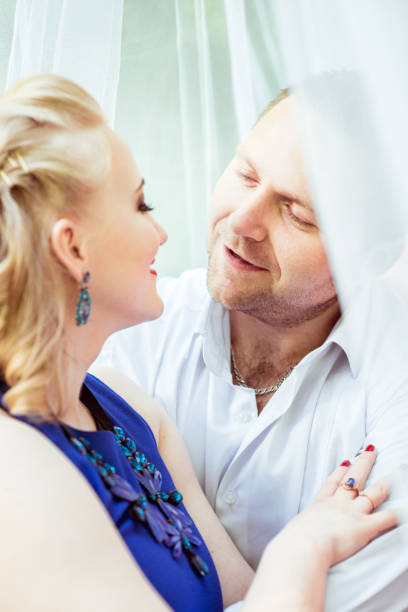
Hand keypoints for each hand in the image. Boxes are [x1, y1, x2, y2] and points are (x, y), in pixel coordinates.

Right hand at [272, 448, 397, 568]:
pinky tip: (402, 510)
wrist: (304, 545)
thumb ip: (300, 528)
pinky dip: (395, 515)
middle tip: (370, 451)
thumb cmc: (294, 540)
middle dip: (363, 463)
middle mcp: (338, 505)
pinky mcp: (364, 527)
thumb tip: (296, 534)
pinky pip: (384, 519)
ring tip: (391, 476)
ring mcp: (352, 514)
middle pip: (353, 479)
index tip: (346, 461)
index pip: (332, 483)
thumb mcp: (296, 529)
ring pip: (371, 495)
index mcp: (320, 505)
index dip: (340, 471)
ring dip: (382, 485)